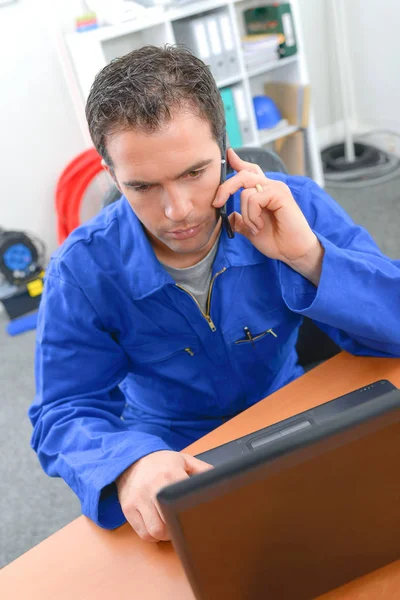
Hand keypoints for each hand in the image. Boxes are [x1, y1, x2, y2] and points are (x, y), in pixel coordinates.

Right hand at [116, 450, 211, 541]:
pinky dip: (152, 535)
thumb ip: (203, 470)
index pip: (182, 503)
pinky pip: (142, 534)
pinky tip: (158, 526)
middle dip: (178, 528)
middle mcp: (152, 488)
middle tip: (184, 523)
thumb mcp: (184, 460)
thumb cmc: (161, 463)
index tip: (198, 518)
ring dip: (166, 535)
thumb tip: (221, 481)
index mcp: (169, 475)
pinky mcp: (128, 509)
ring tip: (171, 526)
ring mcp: (138, 500)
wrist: (131, 459)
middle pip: (168, 523)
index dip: (191, 514)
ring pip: (155, 532)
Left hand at [213, 148, 323, 285]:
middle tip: (216, 204)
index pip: (250, 171)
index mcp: (264, 192)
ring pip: (245, 192)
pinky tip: (260, 226)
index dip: (238, 162)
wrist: (293, 251)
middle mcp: (270, 186)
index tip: (228, 154)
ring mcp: (276, 188)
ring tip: (256, 228)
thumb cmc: (277, 241)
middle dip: (226, 188)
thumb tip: (229, 216)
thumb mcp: (251, 230)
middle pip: (243, 175)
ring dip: (246, 215)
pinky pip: (254, 199)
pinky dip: (253, 216)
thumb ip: (241, 221)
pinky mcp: (280, 194)